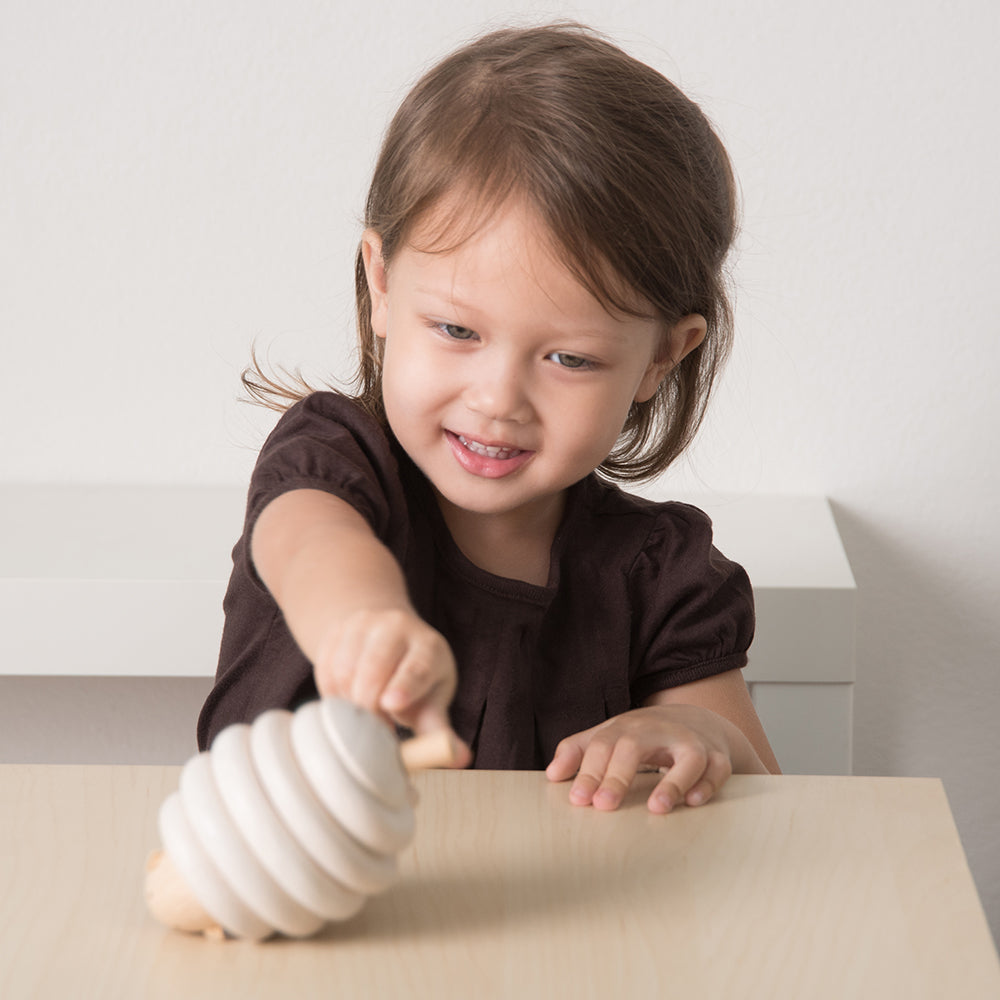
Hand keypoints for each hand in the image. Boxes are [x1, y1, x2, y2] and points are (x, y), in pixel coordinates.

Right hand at [313, 608, 461, 741]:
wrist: (387, 637)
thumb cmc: (415, 678)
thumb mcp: (431, 699)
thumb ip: (438, 729)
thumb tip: (460, 759)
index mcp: (429, 646)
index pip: (418, 666)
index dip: (405, 685)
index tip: (392, 705)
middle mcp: (397, 626)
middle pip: (375, 667)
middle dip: (369, 706)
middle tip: (373, 731)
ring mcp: (365, 624)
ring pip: (345, 670)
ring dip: (348, 702)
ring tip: (362, 714)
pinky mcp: (338, 629)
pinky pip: (325, 668)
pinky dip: (332, 693)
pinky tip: (346, 699)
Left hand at [545, 705, 734, 813]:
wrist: (698, 718)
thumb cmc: (647, 734)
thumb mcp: (611, 735)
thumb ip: (580, 751)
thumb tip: (552, 774)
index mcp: (627, 727)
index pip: (603, 745)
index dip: (589, 770)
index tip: (578, 798)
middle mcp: (658, 730)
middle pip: (635, 746)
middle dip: (618, 776)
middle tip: (603, 806)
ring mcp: (690, 742)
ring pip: (686, 757)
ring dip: (673, 783)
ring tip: (657, 808)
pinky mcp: (717, 756)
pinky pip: (717, 770)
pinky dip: (708, 785)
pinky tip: (694, 802)